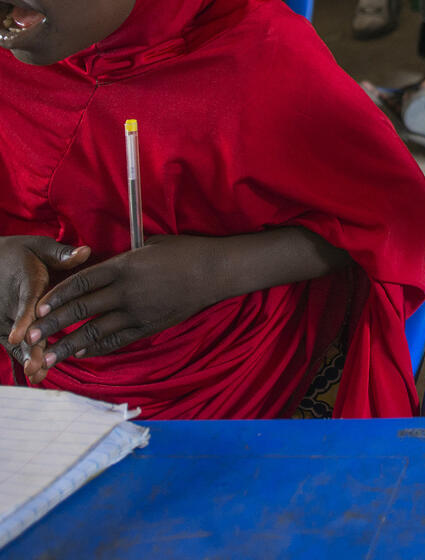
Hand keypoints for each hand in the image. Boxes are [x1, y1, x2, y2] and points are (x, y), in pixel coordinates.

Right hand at [1, 237, 90, 378]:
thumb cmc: (21, 254)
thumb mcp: (39, 246)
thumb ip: (60, 253)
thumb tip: (85, 251)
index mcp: (24, 283)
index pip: (23, 304)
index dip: (22, 320)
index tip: (18, 336)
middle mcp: (11, 304)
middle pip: (22, 329)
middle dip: (28, 348)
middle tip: (36, 366)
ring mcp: (5, 319)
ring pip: (17, 341)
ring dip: (27, 357)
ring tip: (37, 374)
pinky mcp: (4, 328)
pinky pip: (15, 345)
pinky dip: (25, 357)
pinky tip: (37, 375)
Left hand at [23, 236, 226, 379]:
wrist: (216, 271)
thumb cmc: (187, 251)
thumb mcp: (153, 244)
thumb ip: (127, 257)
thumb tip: (109, 263)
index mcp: (126, 266)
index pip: (82, 281)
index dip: (58, 295)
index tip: (40, 307)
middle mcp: (127, 290)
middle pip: (83, 308)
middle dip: (55, 324)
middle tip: (33, 335)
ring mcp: (138, 311)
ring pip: (96, 330)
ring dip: (69, 344)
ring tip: (50, 356)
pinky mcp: (150, 326)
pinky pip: (117, 340)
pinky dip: (97, 347)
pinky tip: (83, 352)